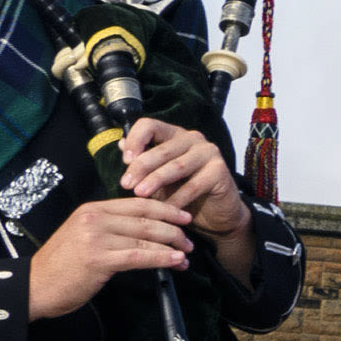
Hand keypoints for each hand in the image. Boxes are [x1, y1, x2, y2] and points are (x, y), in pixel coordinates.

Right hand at [26, 195, 201, 320]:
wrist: (34, 286)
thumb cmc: (61, 266)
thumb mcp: (83, 236)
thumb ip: (109, 228)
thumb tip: (143, 230)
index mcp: (92, 209)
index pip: (138, 204)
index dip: (166, 209)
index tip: (184, 216)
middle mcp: (95, 219)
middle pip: (146, 219)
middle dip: (174, 230)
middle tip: (190, 241)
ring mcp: (96, 238)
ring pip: (145, 237)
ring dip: (172, 247)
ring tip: (186, 255)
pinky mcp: (99, 259)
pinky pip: (139, 256)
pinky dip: (161, 258)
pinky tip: (175, 261)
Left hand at [115, 117, 257, 285]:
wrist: (215, 214)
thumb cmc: (183, 193)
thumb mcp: (157, 177)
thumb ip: (141, 162)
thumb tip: (120, 145)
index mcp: (174, 135)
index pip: (150, 126)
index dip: (135, 140)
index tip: (125, 161)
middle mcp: (193, 139)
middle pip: (161, 149)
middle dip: (141, 167)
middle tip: (126, 184)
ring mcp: (209, 153)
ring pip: (177, 166)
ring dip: (156, 181)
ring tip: (140, 194)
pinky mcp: (220, 171)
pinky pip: (194, 185)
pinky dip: (177, 199)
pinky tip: (165, 209)